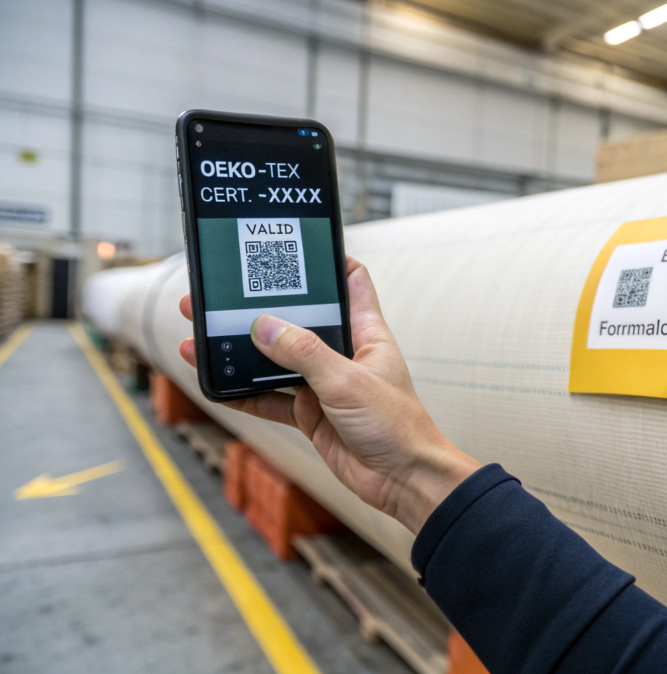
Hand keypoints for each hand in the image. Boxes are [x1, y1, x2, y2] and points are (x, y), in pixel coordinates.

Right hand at [178, 256, 479, 534]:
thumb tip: (263, 326)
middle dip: (261, 308)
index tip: (297, 246)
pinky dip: (244, 393)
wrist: (404, 481)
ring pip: (276, 360)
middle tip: (222, 293)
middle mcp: (343, 354)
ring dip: (242, 351)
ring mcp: (325, 384)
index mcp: (365, 333)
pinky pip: (271, 398)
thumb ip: (304, 353)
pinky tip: (215, 384)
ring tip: (202, 334)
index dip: (328, 262)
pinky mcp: (311, 414)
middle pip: (298, 320)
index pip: (351, 282)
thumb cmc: (396, 426)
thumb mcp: (347, 381)